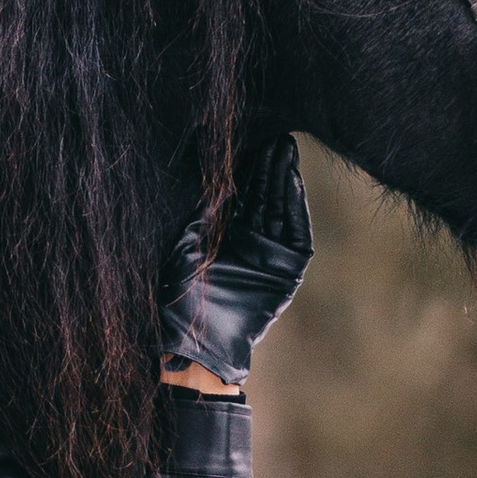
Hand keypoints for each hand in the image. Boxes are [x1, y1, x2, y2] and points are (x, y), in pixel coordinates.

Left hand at [158, 134, 313, 388]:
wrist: (196, 338)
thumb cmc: (181, 298)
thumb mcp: (186, 245)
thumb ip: (205, 214)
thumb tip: (216, 182)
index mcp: (226, 238)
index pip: (244, 196)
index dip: (250, 170)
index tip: (254, 142)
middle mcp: (250, 245)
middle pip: (266, 198)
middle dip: (272, 168)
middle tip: (278, 138)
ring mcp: (270, 257)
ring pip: (281, 210)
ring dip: (285, 181)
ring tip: (287, 151)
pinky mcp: (287, 271)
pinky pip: (295, 233)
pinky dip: (295, 208)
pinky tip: (292, 182)